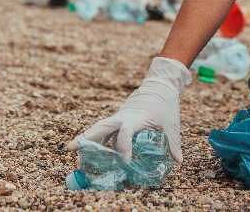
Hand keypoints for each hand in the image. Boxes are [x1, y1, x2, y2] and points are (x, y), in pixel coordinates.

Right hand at [68, 57, 190, 160]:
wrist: (160, 85)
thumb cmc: (166, 105)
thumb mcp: (171, 125)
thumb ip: (173, 144)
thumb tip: (178, 163)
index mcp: (136, 118)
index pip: (125, 133)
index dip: (123, 148)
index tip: (125, 163)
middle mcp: (123, 117)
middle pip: (101, 127)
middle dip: (86, 138)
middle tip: (71, 149)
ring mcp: (118, 118)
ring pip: (98, 128)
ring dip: (86, 140)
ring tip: (73, 154)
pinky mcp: (118, 120)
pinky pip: (104, 131)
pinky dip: (96, 141)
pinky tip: (88, 154)